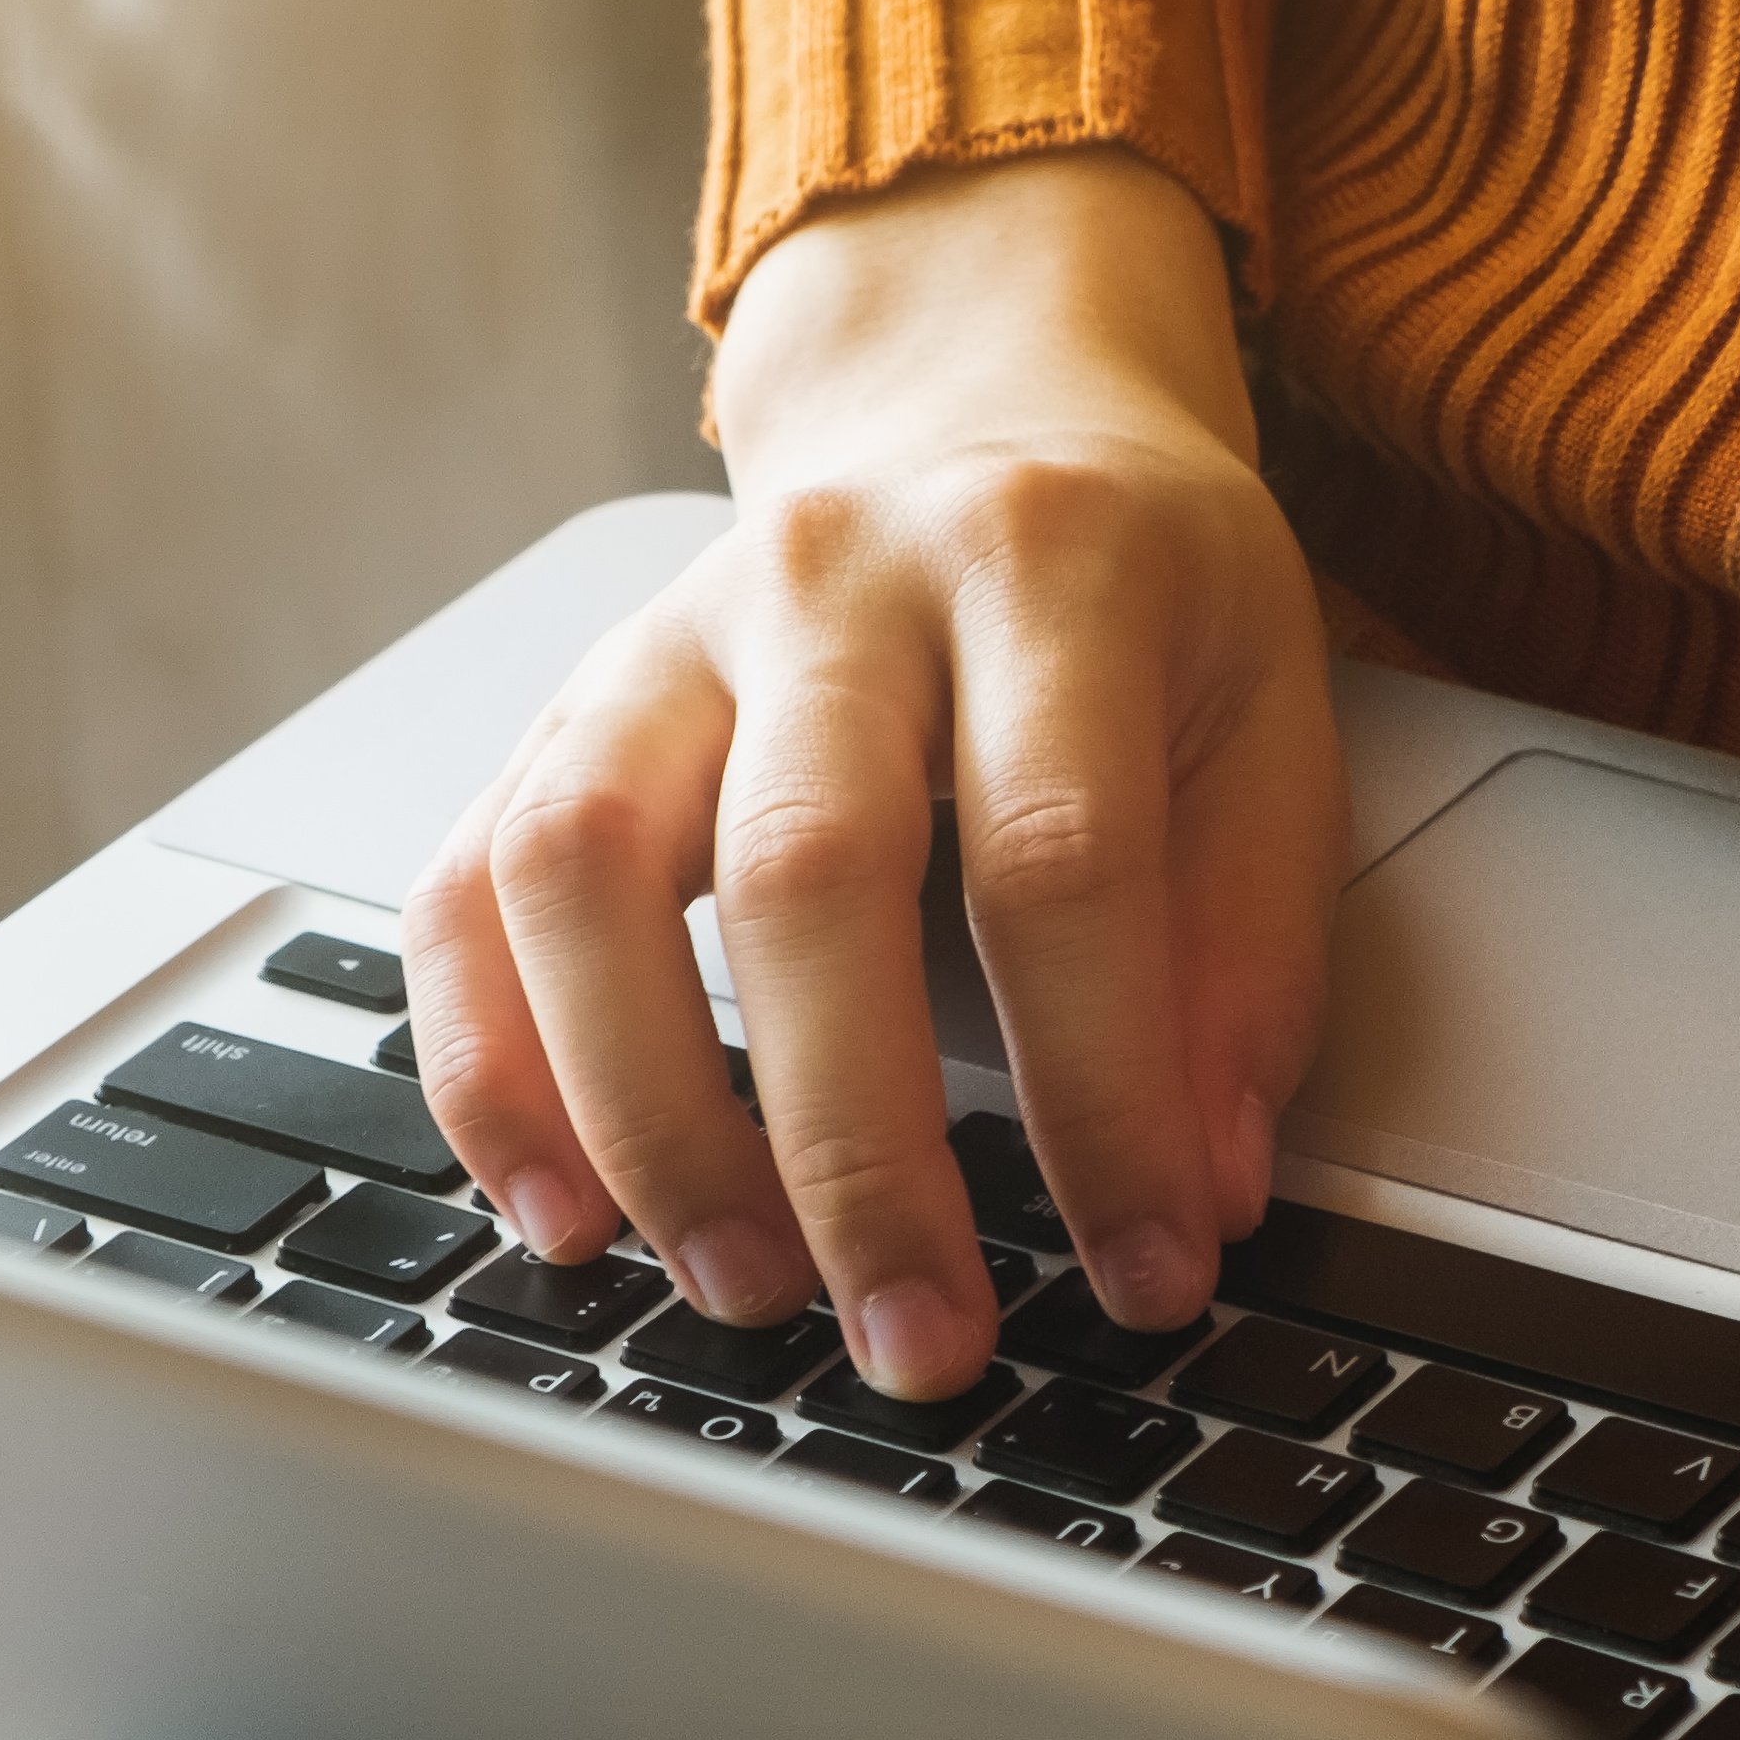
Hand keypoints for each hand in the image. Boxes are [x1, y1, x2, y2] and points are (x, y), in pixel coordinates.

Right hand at [400, 147, 1341, 1394]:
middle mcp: (833, 582)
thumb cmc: (1137, 588)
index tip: (1148, 1270)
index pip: (1060, 863)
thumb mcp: (1268, 715)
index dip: (1106, 1097)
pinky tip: (562, 1207)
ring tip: (739, 1288)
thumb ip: (1249, 948)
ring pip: (583, 870)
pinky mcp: (564, 710)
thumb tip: (1204, 1186)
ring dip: (647, 1117)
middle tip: (919, 1339)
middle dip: (855, 1147)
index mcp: (1045, 568)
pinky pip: (470, 889)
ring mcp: (668, 640)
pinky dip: (491, 1069)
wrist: (982, 400)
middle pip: (802, 872)